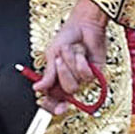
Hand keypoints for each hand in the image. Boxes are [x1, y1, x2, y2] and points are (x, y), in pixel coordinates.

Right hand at [31, 0, 110, 114]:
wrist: (84, 25)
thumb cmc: (67, 37)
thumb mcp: (52, 55)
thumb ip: (48, 74)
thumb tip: (38, 88)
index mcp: (56, 77)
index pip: (54, 98)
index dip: (52, 105)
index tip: (51, 108)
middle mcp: (70, 79)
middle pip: (66, 92)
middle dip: (62, 74)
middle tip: (60, 60)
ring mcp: (83, 77)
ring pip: (75, 85)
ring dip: (71, 65)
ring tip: (72, 52)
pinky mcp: (96, 73)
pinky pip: (86, 76)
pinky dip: (81, 63)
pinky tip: (82, 54)